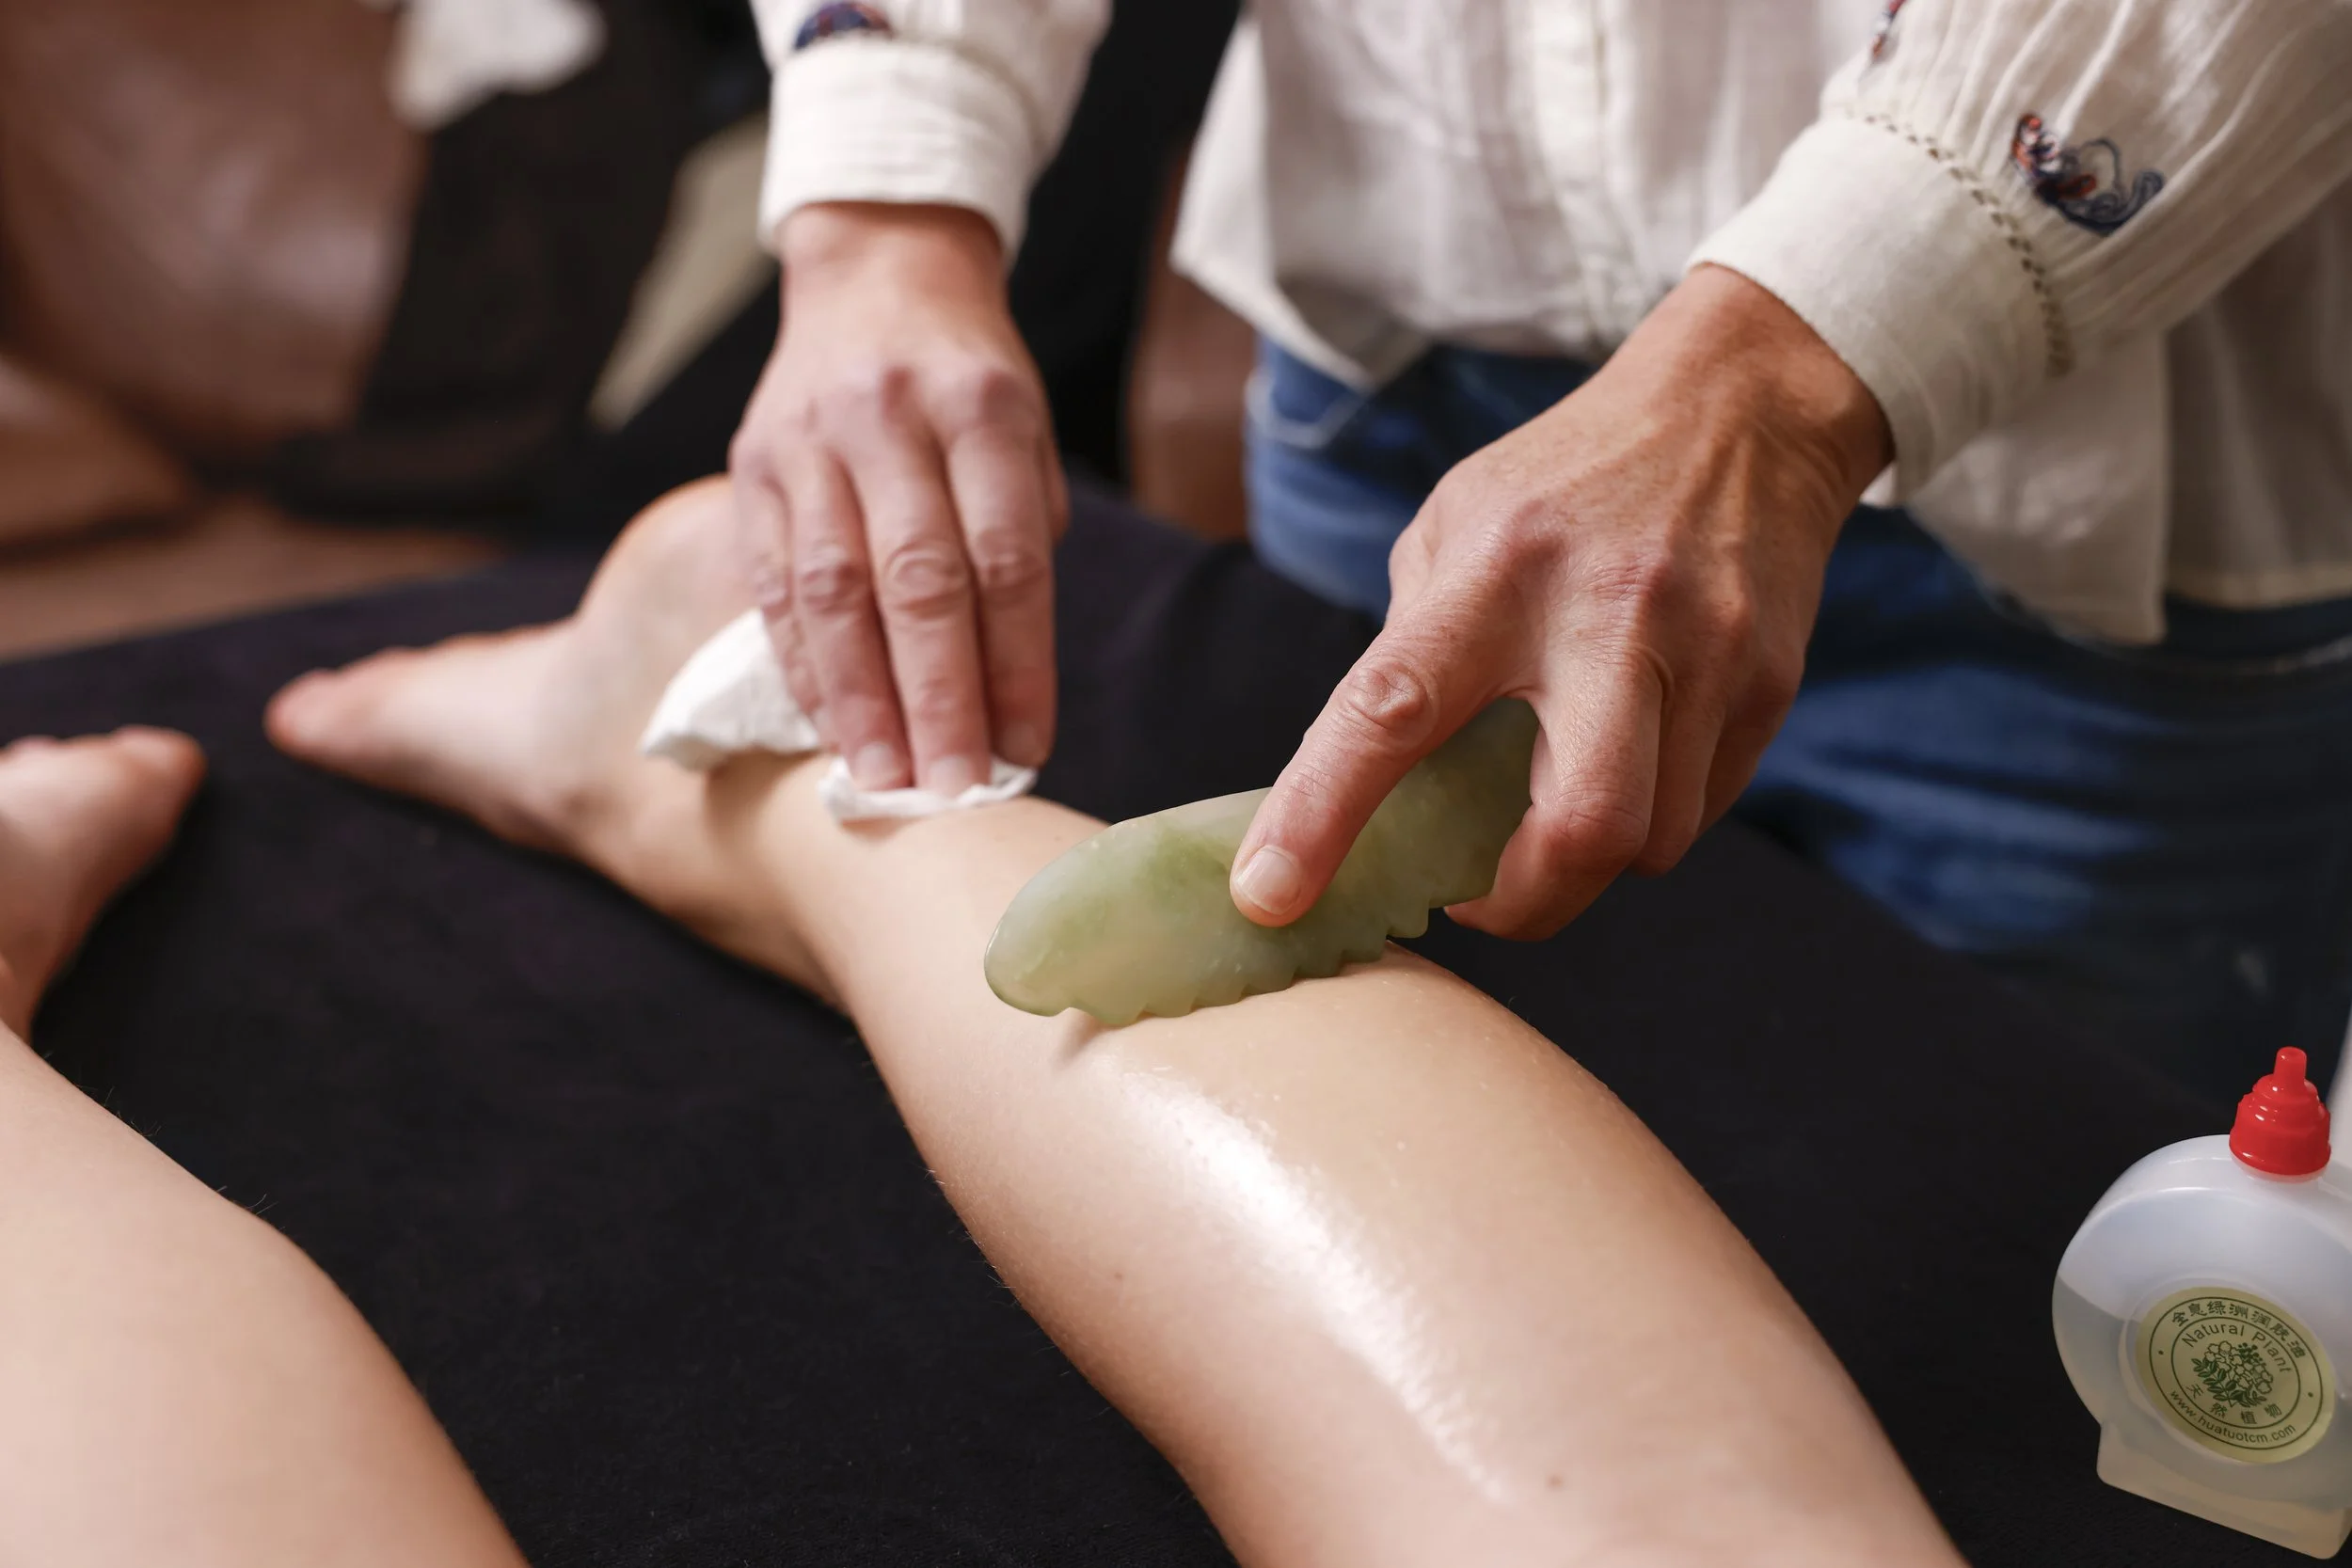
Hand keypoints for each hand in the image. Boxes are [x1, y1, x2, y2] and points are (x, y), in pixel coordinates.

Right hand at [731, 202, 1065, 794]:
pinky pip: (775, 584)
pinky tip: (827, 726)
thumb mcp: (1025, 430)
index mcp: (980, 409)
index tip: (1026, 749)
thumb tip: (1007, 686)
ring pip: (833, 591)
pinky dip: (803, 664)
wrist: (874, 274)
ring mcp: (810, 444)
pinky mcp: (753, 467)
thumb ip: (1021, 539)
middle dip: (937, 698)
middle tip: (952, 787)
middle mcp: (890, 421)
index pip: (1005, 558)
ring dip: (859, 699)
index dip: (1016, 664)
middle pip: (916, 583)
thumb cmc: (969, 379)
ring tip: (882, 780)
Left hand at [1229, 265, 1891, 937]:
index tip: (1268, 897)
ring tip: (1554, 798)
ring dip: (1586, 859)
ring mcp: (1703, 652)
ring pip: (1650, 841)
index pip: (1390, 711)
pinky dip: (1651, 817)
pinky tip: (1631, 755)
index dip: (1322, 816)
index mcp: (1491, 573)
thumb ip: (1412, 647)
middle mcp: (1604, 615)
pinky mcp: (1769, 681)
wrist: (1742, 406)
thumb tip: (1359, 785)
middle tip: (1477, 898)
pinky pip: (1702, 809)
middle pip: (1580, 829)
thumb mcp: (1457, 525)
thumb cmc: (1566, 481)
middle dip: (1520, 905)